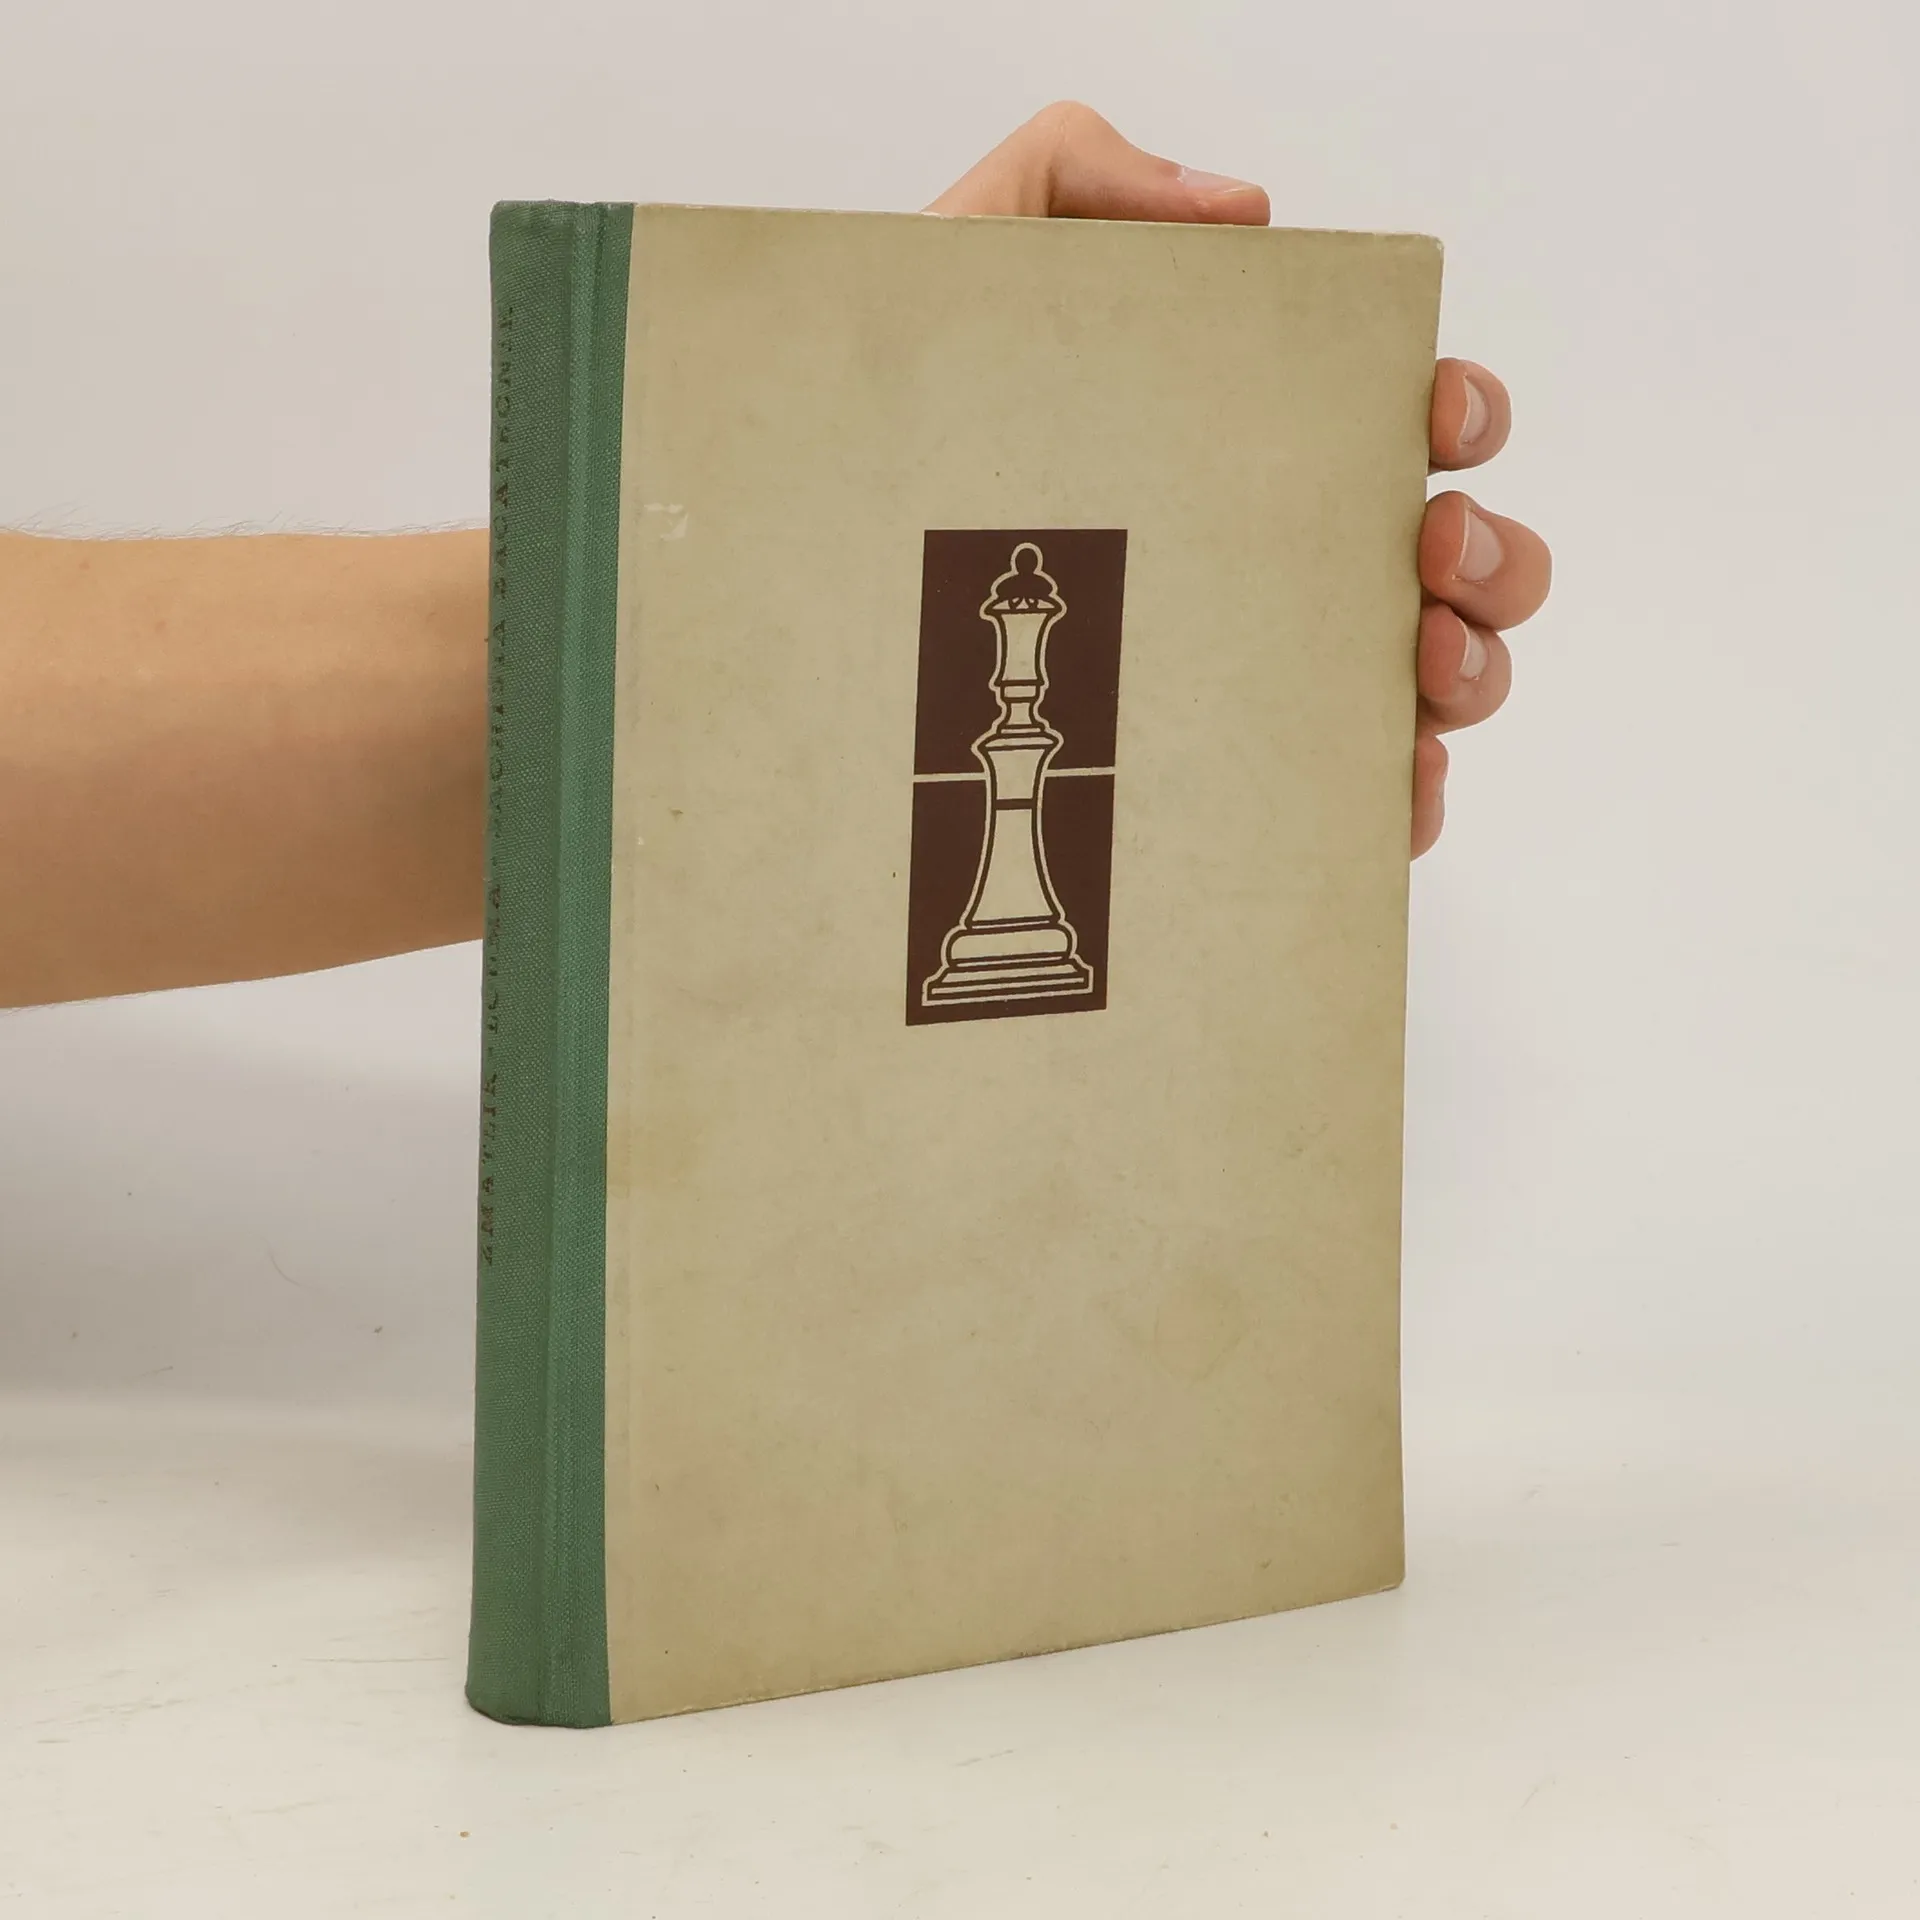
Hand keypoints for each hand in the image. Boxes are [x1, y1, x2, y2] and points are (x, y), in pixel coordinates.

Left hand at [929, 103, 1551, 855]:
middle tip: (1433, 548)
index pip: (1405, 422)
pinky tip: (1398, 781)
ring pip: (1443, 680)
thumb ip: (1081, 180)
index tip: (1435, 418)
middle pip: (1462, 559)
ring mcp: (1270, 676)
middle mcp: (1283, 563)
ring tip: (1422, 661)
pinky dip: (1410, 795)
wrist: (806, 578)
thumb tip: (1244, 210)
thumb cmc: (896, 444)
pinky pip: (1364, 803)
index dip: (1460, 412)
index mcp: (1253, 447)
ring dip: (1473, 667)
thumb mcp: (965, 270)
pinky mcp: (1237, 780)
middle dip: (1493, 552)